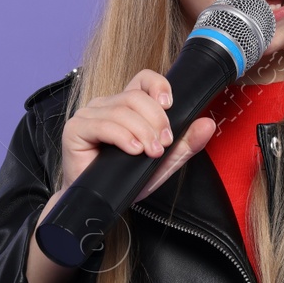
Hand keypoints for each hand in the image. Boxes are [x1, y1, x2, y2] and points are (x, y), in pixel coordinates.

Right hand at [55, 69, 216, 203]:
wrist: (100, 204)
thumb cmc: (125, 180)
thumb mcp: (163, 162)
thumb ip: (185, 144)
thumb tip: (207, 124)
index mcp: (126, 106)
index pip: (143, 79)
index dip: (158, 85)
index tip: (170, 105)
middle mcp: (106, 105)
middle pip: (136, 97)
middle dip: (156, 119)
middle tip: (164, 144)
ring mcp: (89, 115)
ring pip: (122, 110)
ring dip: (142, 132)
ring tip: (150, 152)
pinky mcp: (76, 129)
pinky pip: (103, 124)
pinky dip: (122, 136)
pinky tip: (133, 150)